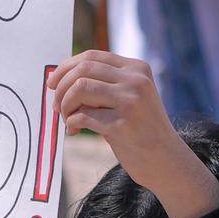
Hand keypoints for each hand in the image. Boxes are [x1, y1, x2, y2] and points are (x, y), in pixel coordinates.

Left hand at [48, 51, 218, 217]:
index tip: (52, 83)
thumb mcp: (128, 97)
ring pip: (79, 89)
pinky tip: (74, 131)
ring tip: (66, 118)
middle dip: (61, 87)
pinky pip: (82, 116)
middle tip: (56, 105)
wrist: (167, 161)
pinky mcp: (122, 125)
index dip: (65, 67)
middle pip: (83, 70)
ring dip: (64, 105)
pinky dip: (71, 122)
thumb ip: (103, 84)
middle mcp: (135, 81)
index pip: (91, 56)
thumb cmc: (140, 129)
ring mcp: (130, 101)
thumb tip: (58, 78)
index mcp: (136, 69)